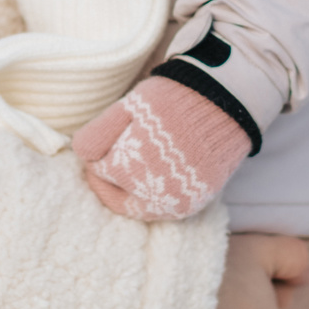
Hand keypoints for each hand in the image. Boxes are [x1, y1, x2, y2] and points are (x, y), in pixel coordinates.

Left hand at [73, 78, 249, 220]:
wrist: (226, 100)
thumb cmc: (173, 98)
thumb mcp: (129, 106)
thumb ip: (98, 133)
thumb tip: (82, 156)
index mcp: (132, 169)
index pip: (101, 171)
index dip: (97, 156)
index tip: (101, 143)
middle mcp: (156, 194)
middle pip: (118, 194)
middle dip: (111, 177)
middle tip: (113, 156)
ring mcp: (180, 202)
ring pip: (140, 207)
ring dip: (131, 191)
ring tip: (135, 164)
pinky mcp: (198, 202)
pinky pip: (165, 209)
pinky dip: (155, 196)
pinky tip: (155, 176)